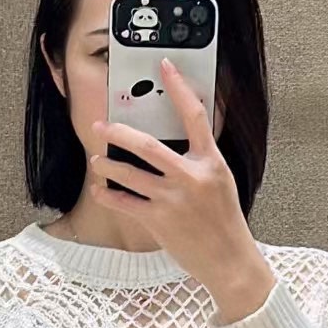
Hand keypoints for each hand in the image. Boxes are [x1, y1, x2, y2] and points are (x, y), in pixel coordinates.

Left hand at [88, 58, 270, 297]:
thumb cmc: (224, 222)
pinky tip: (99, 189)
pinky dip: (109, 195)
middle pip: (147, 146)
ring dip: (108, 165)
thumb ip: (199, 161)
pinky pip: (126, 203)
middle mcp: (191, 177)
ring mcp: (174, 200)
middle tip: (101, 127)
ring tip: (97, 159)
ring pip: (130, 175)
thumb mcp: (221, 182)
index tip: (165, 66)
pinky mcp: (160, 222)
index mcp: (211, 162)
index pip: (194, 115)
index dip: (178, 87)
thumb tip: (173, 142)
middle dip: (118, 133)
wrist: (230, 260)